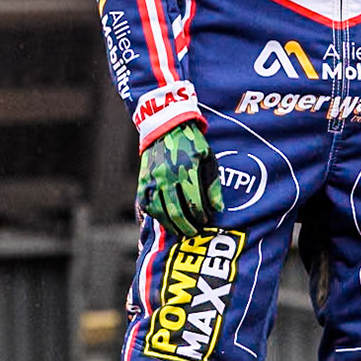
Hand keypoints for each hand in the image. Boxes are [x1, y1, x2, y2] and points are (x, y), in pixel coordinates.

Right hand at [137, 122, 221, 236]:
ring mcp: (152, 180)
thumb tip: (218, 208)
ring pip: (159, 212)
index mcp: (186, 171)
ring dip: (170, 224)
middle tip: (193, 233)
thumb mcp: (208, 158)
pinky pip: (146, 204)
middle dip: (186, 226)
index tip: (206, 221)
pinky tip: (164, 220)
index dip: (200, 216)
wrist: (166, 127)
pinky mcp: (142, 181)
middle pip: (176, 211)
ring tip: (180, 230)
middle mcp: (167, 178)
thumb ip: (213, 184)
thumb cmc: (192, 144)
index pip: (194, 203)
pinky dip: (155, 215)